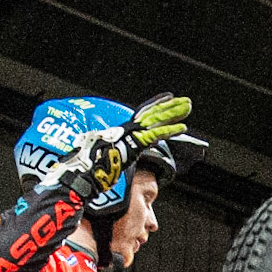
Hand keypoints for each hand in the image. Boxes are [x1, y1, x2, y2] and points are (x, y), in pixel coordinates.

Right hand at [52, 93, 192, 198]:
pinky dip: (169, 131)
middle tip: (185, 101)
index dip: (155, 105)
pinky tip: (182, 127)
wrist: (84, 172)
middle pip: (152, 114)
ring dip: (173, 113)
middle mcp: (127, 130)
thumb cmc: (89, 168)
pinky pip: (156, 136)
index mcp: (121, 132)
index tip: (167, 99)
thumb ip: (115, 153)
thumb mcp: (104, 157)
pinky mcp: (135, 145)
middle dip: (169, 107)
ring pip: (156, 120)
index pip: (141, 114)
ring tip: (187, 106)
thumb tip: (119, 154)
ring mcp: (131, 136)